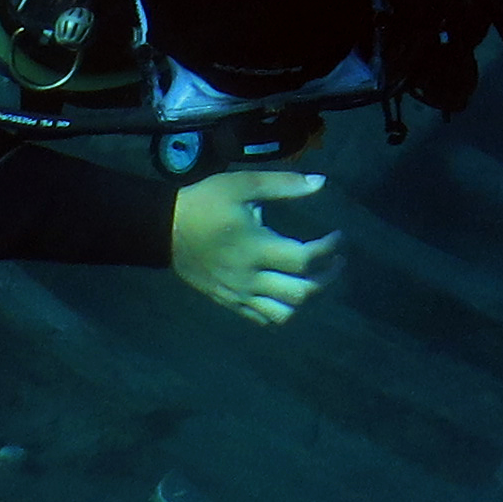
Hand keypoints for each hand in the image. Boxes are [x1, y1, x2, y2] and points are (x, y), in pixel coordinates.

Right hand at [169, 170, 341, 326]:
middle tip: (336, 260)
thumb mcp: (243, 184)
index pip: (305, 259)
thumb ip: (283, 185)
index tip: (338, 236)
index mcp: (257, 248)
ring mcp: (239, 294)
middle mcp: (250, 277)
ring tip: (315, 279)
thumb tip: (320, 183)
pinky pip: (262, 318)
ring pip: (284, 313)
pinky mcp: (229, 301)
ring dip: (307, 298)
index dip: (329, 249)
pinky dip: (282, 310)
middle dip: (327, 278)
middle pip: (301, 293)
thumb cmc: (206, 204)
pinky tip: (288, 291)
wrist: (165, 229)